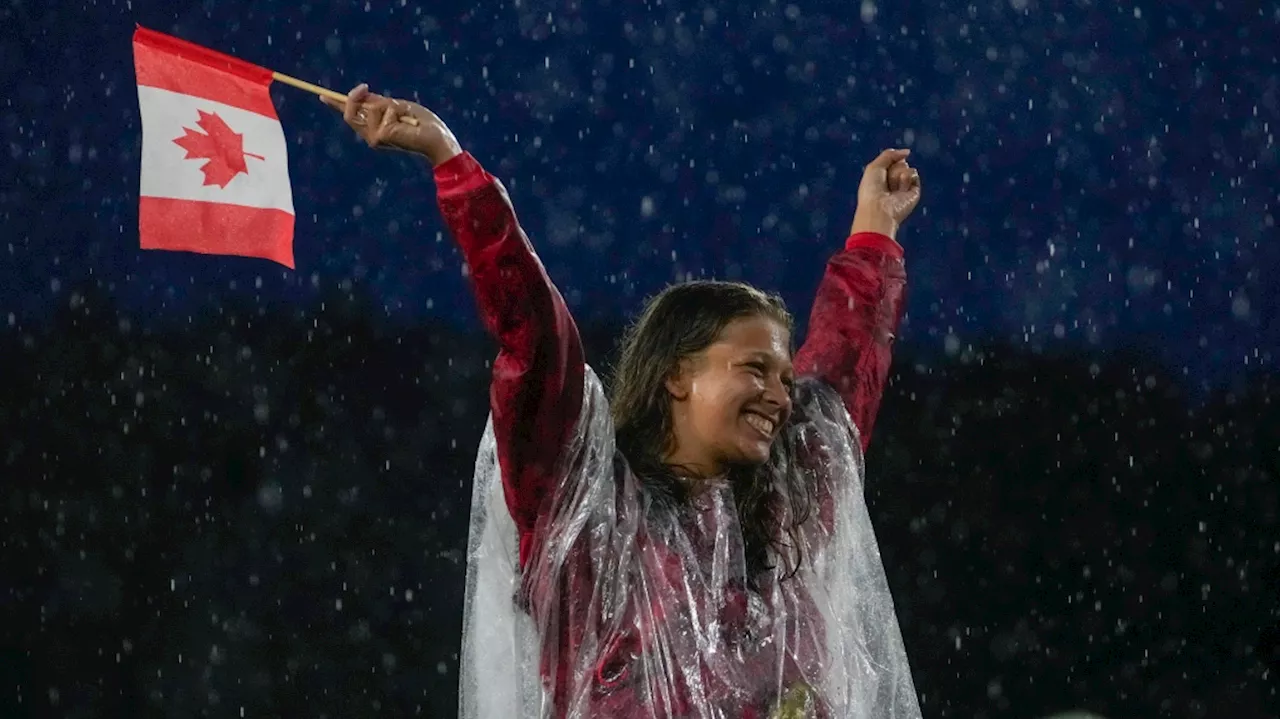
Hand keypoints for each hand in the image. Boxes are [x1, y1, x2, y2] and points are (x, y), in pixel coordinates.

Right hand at [321, 84, 462, 166]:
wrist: (437, 137)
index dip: (336, 104)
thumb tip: (362, 93)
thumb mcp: (397, 107)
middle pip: (349, 111)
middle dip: (357, 96)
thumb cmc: (422, 123)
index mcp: (374, 129)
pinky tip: (408, 122)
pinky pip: (382, 109)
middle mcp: (371, 136)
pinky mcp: (380, 136)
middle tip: (367, 87)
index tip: (322, 95)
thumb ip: (379, 102)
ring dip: (390, 104)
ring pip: (369, 107)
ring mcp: (373, 138)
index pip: (350, 116)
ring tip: (406, 115)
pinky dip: (396, 109)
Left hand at [849, 148, 922, 239]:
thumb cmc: (871, 190)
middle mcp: (893, 183)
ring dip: (897, 174)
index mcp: (880, 179)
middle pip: (898, 163)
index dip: (885, 163)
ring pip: (905, 167)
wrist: (880, 209)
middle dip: (891, 169)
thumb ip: (889, 155)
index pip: (889, 161)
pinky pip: (913, 173)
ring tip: (892, 188)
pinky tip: (900, 190)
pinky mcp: (914, 191)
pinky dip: (906, 178)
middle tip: (885, 183)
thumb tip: (907, 152)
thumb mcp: (874, 166)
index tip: (878, 173)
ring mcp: (904, 187)